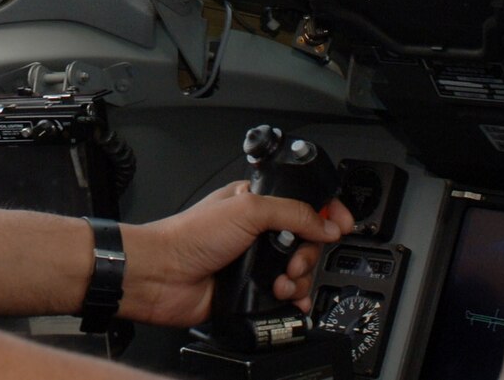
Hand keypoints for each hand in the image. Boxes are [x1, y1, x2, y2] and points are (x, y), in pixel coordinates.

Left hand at [119, 182, 355, 327]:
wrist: (161, 277)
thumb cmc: (188, 236)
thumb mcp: (246, 209)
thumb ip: (292, 212)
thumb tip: (327, 223)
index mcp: (254, 203)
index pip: (302, 202)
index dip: (326, 212)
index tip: (341, 223)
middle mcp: (256, 232)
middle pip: (307, 241)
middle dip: (309, 253)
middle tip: (295, 259)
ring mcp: (254, 263)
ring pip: (298, 271)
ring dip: (299, 278)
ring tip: (282, 281)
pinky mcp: (251, 291)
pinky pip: (285, 298)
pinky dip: (294, 301)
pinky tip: (289, 300)